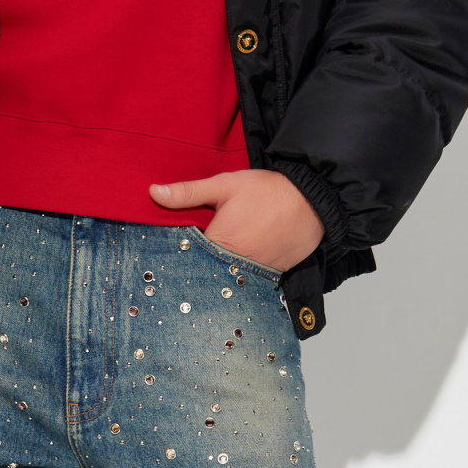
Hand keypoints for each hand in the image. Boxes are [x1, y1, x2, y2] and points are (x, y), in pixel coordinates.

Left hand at [149, 168, 323, 270]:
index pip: (185, 256)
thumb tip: (153, 192)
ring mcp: (255, 276)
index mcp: (219, 244)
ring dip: (216, 274)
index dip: (176, 252)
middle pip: (203, 273)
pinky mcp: (271, 278)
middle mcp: (235, 266)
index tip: (167, 248)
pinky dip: (238, 277)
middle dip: (193, 266)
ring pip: (225, 281)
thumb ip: (188, 192)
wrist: (315, 200)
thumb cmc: (269, 190)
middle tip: (186, 259)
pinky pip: (247, 282)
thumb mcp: (226, 184)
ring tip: (211, 264)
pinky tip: (234, 267)